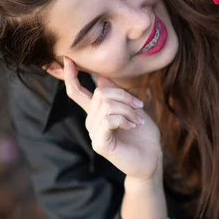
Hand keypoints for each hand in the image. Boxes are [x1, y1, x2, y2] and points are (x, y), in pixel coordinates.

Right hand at [63, 57, 161, 179]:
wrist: (151, 158)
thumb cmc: (143, 134)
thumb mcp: (132, 107)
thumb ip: (116, 93)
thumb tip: (100, 76)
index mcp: (97, 111)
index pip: (77, 92)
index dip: (70, 76)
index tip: (67, 59)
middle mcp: (91, 121)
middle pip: (100, 93)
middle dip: (124, 96)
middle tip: (140, 107)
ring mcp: (94, 133)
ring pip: (106, 105)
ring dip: (127, 109)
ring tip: (137, 121)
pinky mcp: (99, 143)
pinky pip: (108, 120)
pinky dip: (124, 119)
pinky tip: (132, 126)